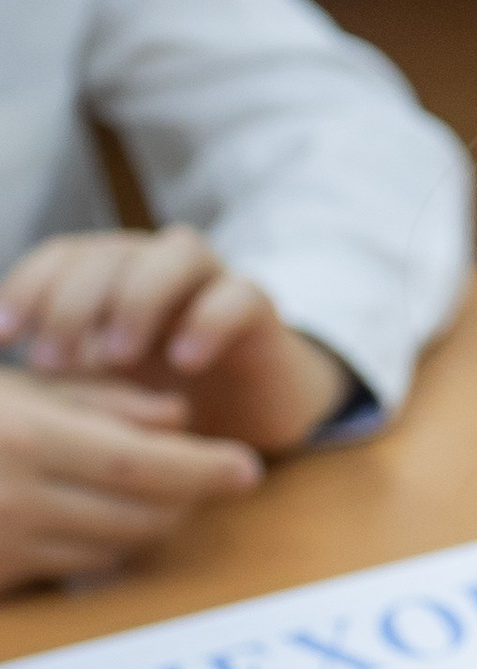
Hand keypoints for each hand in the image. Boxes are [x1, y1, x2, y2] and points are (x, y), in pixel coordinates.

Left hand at [0, 229, 353, 450]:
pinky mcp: (260, 309)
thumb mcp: (97, 389)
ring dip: (138, 300)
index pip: (62, 256)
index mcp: (112, 275)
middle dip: (72, 304)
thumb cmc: (161, 400)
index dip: (28, 287)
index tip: (3, 337)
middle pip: (110, 253)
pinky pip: (237, 295)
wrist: (246, 415)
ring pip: (176, 253)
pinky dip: (208, 322)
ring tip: (118, 357)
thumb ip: (61, 371)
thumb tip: (8, 386)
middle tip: (52, 362)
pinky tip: (185, 362)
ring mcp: (212, 281)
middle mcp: (158, 265)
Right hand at [0, 371, 261, 589]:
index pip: (140, 464)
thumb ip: (100, 396)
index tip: (246, 466)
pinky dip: (101, 542)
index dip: (202, 468)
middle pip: (142, 515)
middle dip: (184, 496)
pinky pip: (77, 568)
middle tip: (199, 471)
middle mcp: (17, 499)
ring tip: (138, 483)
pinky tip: (88, 509)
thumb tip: (178, 417)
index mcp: (27, 436)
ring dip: (145, 519)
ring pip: (117, 547)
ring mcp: (9, 545)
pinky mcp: (2, 576)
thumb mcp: (20, 385)